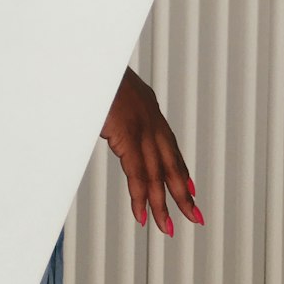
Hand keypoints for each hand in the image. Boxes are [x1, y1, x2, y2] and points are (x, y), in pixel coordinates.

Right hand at [101, 68, 202, 235]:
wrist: (89, 56)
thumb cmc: (93, 69)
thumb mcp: (107, 89)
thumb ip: (113, 107)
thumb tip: (107, 117)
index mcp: (147, 105)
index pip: (169, 144)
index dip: (179, 168)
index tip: (190, 187)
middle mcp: (150, 117)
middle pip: (171, 162)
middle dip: (183, 192)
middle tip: (194, 215)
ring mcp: (140, 127)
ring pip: (156, 174)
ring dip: (163, 203)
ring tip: (168, 228)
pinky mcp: (126, 135)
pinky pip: (137, 173)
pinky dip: (140, 197)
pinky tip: (144, 215)